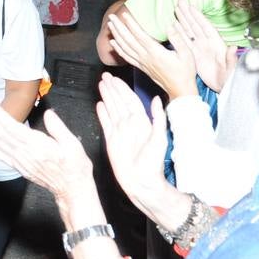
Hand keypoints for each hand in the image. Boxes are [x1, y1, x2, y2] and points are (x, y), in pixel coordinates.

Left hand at [0, 100, 104, 227]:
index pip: (11, 127)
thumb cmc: (75, 167)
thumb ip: (58, 128)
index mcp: (37, 145)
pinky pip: (2, 155)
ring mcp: (21, 162)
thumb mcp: (73, 145)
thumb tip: (49, 114)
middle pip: (0, 132)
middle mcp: (25, 153)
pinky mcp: (20, 167)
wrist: (72, 191)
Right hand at [95, 73, 176, 219]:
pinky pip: (106, 123)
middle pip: (119, 101)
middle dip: (112, 88)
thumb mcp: (159, 139)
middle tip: (104, 76)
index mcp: (141, 122)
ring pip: (111, 108)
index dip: (122, 88)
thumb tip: (157, 100)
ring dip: (106, 96)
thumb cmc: (152, 163)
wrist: (141, 182)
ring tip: (100, 85)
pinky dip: (102, 113)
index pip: (130, 100)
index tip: (115, 78)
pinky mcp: (111, 140)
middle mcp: (130, 124)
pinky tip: (99, 104)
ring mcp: (120, 131)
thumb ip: (158, 118)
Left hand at [106, 10, 196, 98]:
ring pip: (125, 48)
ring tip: (110, 25)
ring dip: (116, 36)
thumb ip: (178, 39)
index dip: (131, 25)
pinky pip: (127, 57)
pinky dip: (118, 49)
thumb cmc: (185, 72)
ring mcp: (142, 63)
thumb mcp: (187, 55)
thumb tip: (169, 26)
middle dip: (119, 28)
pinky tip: (113, 43)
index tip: (124, 15)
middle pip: (128, 40)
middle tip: (111, 17)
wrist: (180, 91)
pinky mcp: (142, 68)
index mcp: (156, 53)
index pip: (140, 36)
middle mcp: (146, 58)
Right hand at [170, 0, 238, 92]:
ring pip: (189, 31)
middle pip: (195, 26)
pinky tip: (173, 26)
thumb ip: (231, 58)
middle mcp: (207, 43)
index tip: (191, 7)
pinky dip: (179, 33)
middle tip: (179, 2)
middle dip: (188, 14)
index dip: (198, 17)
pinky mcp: (194, 55)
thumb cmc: (229, 77)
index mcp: (216, 44)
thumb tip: (233, 48)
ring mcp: (200, 48)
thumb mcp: (231, 69)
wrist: (223, 87)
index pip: (205, 27)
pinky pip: (185, 42)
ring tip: (175, 10)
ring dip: (182, 21)